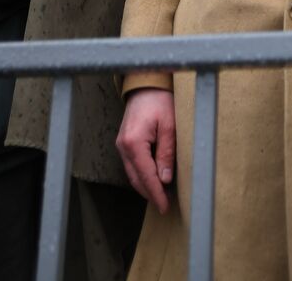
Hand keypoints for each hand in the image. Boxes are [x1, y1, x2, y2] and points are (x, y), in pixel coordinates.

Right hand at [116, 88, 176, 213]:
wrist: (146, 84)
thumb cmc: (160, 101)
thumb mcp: (170, 126)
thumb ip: (167, 153)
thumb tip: (165, 179)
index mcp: (134, 143)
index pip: (145, 176)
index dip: (156, 194)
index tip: (165, 207)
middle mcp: (123, 146)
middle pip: (136, 179)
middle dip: (150, 194)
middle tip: (165, 206)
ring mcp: (121, 145)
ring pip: (132, 174)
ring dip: (146, 186)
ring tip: (162, 196)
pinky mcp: (124, 143)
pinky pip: (132, 165)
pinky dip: (142, 175)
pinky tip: (154, 179)